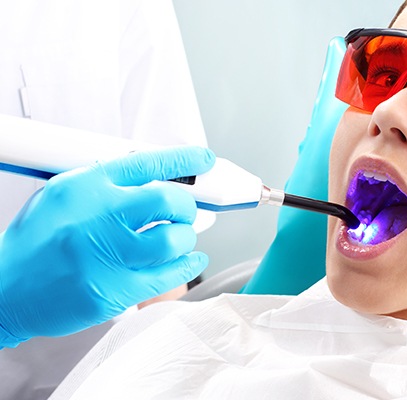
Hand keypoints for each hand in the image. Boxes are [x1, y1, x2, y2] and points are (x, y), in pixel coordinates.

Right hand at [0, 146, 214, 346]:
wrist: (5, 289)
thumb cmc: (37, 241)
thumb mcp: (64, 194)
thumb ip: (108, 184)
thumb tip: (157, 179)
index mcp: (86, 188)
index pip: (145, 162)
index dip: (182, 159)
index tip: (203, 159)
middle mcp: (97, 218)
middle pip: (167, 200)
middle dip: (186, 205)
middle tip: (184, 211)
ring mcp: (106, 257)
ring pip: (173, 240)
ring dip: (185, 238)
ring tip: (178, 238)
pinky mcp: (115, 291)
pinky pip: (169, 276)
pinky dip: (188, 266)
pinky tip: (190, 260)